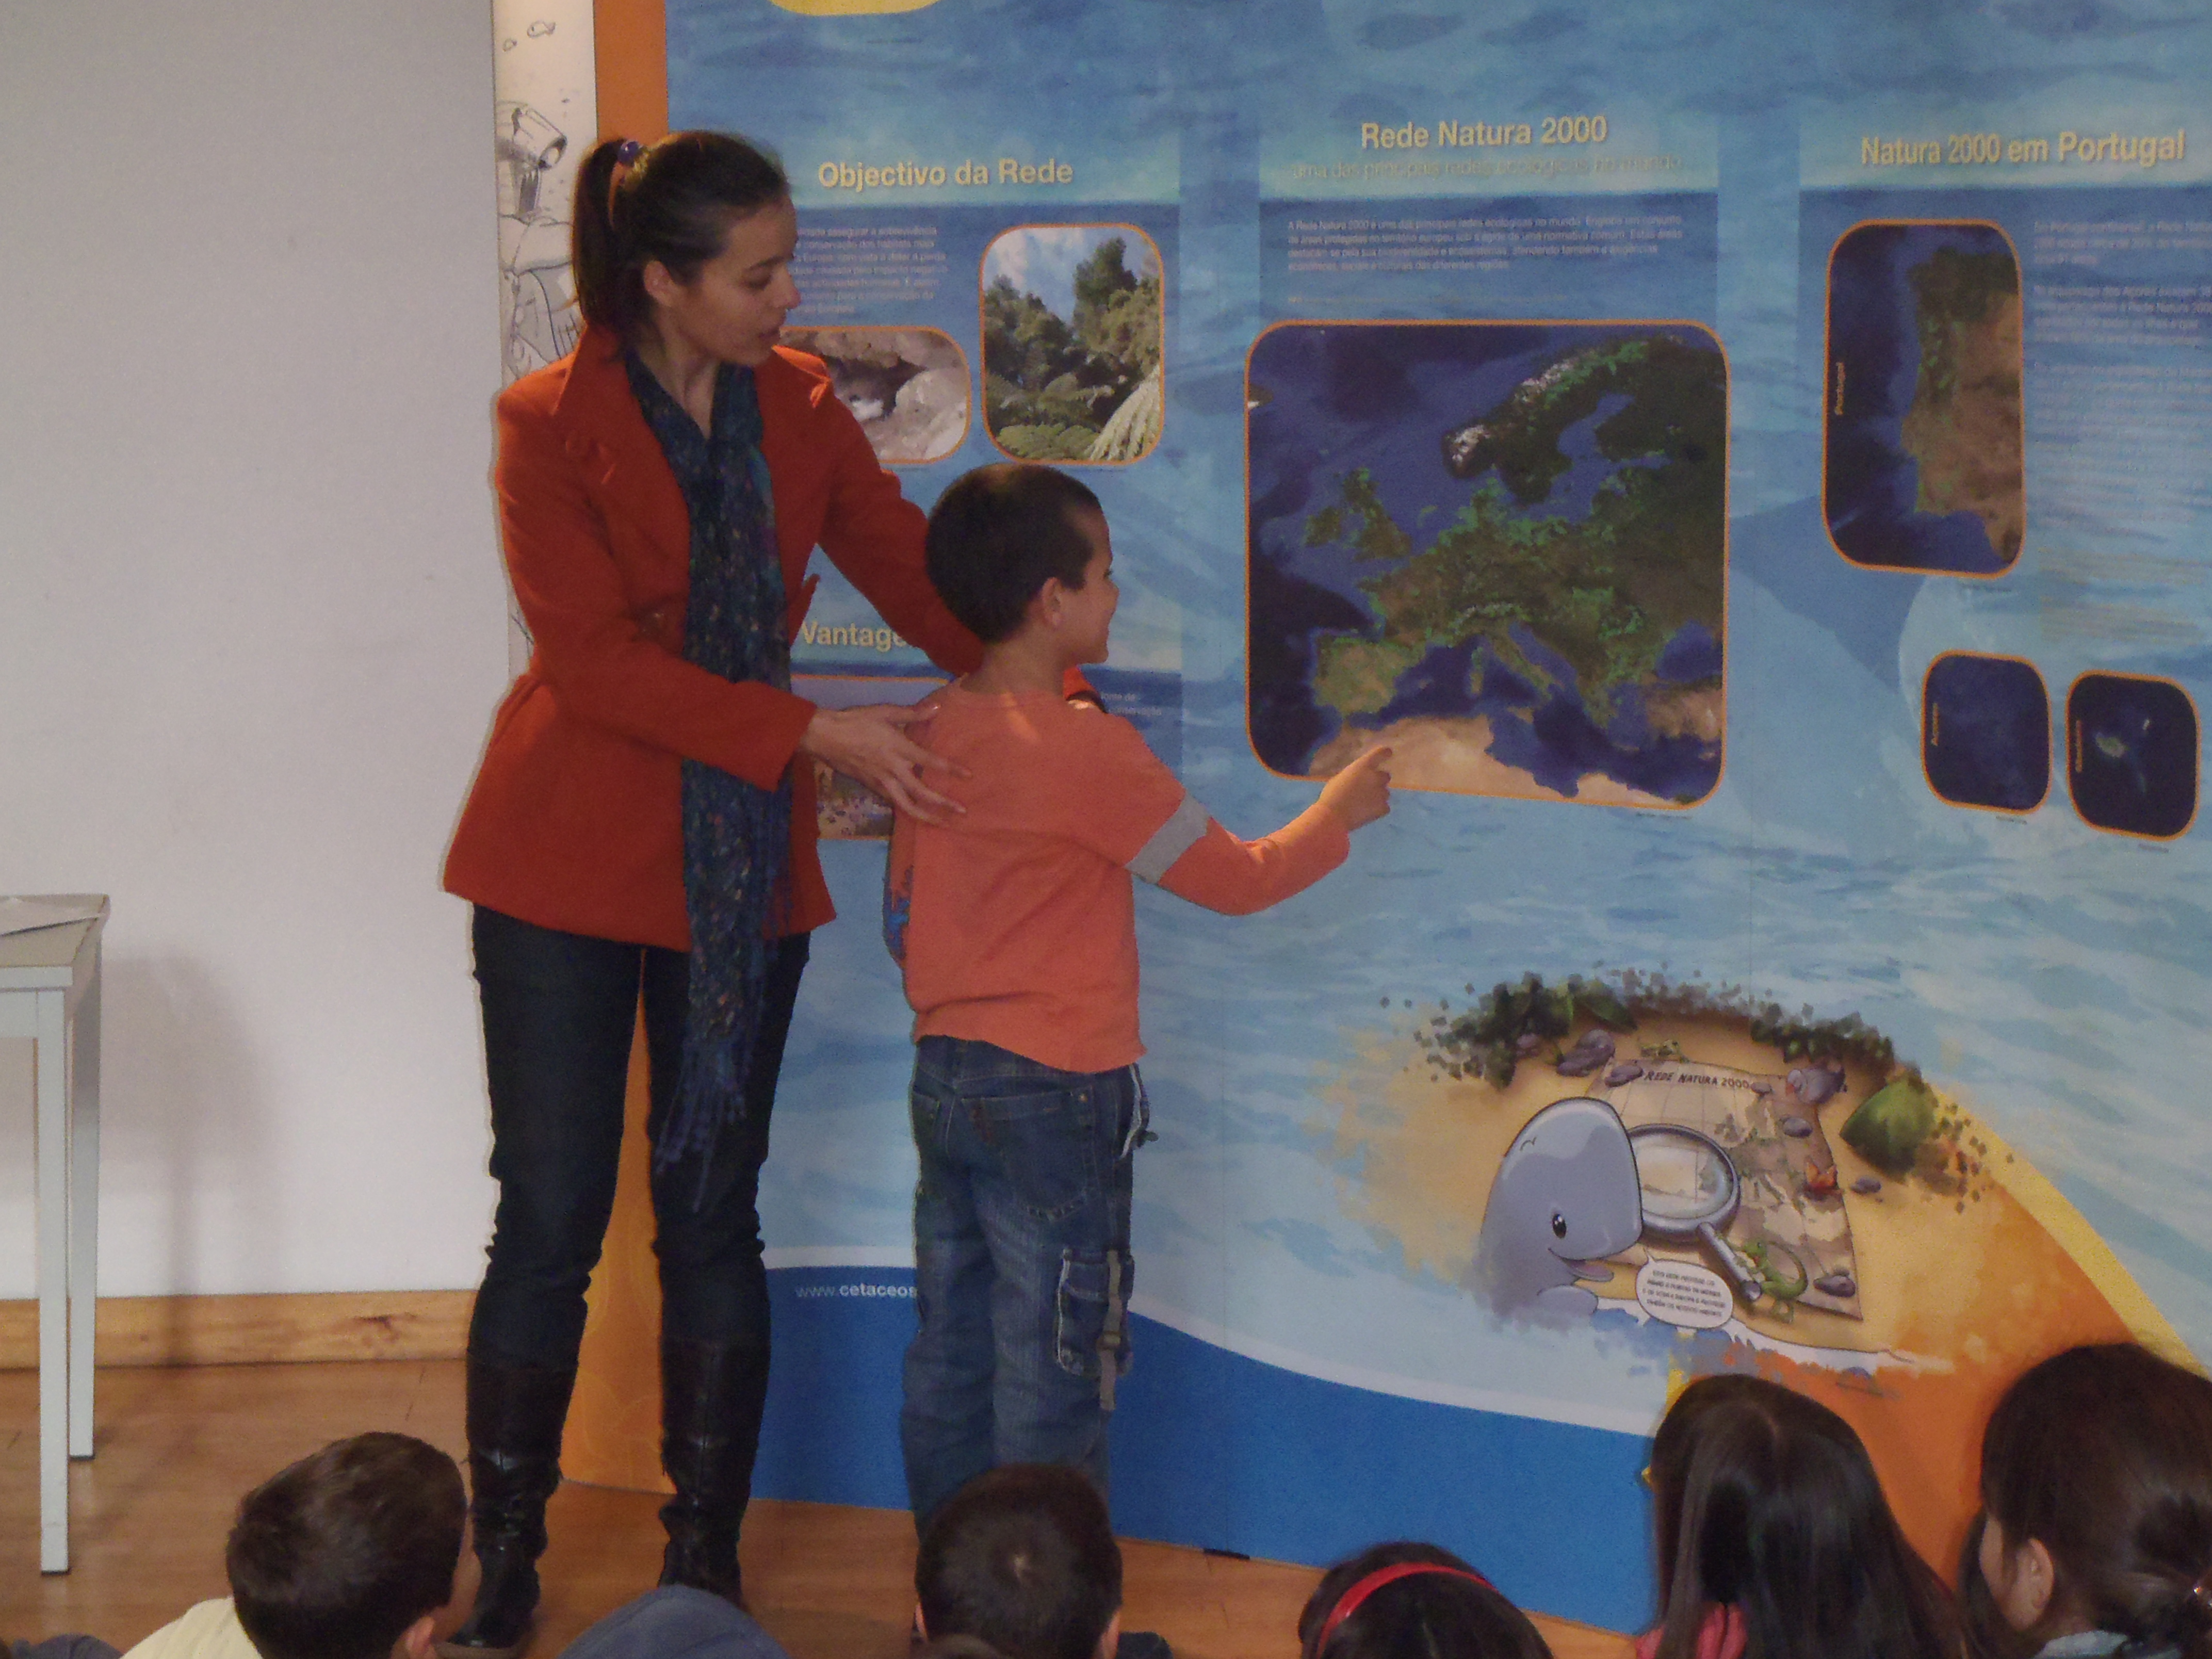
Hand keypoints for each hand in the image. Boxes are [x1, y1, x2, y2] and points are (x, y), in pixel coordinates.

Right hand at [797, 703, 966, 822]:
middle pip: (921, 792)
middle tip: (962, 813)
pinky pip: (892, 801)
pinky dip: (906, 809)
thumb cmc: (856, 721)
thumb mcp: (885, 712)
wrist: (825, 736)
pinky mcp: (871, 787)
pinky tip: (916, 812)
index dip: (951, 769)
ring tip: (941, 824)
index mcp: (898, 749)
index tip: (969, 776)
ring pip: (906, 805)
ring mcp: (881, 781)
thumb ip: (913, 713)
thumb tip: (937, 708)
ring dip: (925, 816)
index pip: (931, 762)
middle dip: (943, 804)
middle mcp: (892, 769)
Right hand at [1318, 745, 1393, 830]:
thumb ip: (1353, 776)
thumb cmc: (1331, 795)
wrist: (1334, 816)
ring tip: (1363, 805)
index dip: (1385, 753)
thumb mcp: (1339, 779)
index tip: (1388, 752)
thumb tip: (1357, 780)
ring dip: (1377, 796)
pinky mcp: (1383, 808)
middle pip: (1385, 776)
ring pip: (1384, 793)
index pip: (1380, 753)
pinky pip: (1384, 807)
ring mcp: (1381, 793)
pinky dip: (1378, 810)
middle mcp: (1375, 777)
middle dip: (1378, 781)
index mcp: (1363, 766)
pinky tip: (1367, 813)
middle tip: (1367, 789)